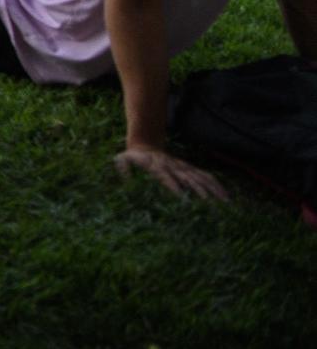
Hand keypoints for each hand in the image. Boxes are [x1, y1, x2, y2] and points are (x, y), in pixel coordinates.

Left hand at [113, 143, 228, 200]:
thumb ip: (123, 167)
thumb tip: (125, 177)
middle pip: (188, 177)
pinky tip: (225, 195)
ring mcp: (182, 167)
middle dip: (198, 190)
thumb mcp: (122, 160)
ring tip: (224, 202)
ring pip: (200, 177)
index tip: (180, 195)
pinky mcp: (188, 169)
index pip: (165, 175)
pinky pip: (204, 176)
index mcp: (156, 166)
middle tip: (209, 204)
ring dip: (212, 188)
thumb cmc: (132, 158)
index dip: (172, 184)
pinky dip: (215, 185)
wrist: (144, 144)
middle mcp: (172, 166)